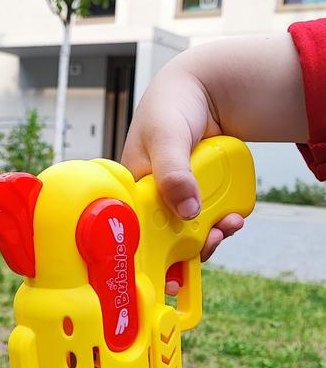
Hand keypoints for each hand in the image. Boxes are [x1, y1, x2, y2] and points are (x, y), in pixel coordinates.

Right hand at [121, 56, 244, 277]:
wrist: (205, 88)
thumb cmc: (170, 107)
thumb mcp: (166, 137)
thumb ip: (173, 173)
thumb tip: (186, 211)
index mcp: (133, 190)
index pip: (137, 234)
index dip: (152, 259)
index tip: (170, 278)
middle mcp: (153, 199)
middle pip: (167, 241)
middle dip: (190, 250)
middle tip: (211, 242)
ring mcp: (179, 199)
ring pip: (191, 233)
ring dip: (212, 237)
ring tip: (228, 226)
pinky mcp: (200, 195)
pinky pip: (210, 219)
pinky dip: (223, 222)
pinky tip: (234, 216)